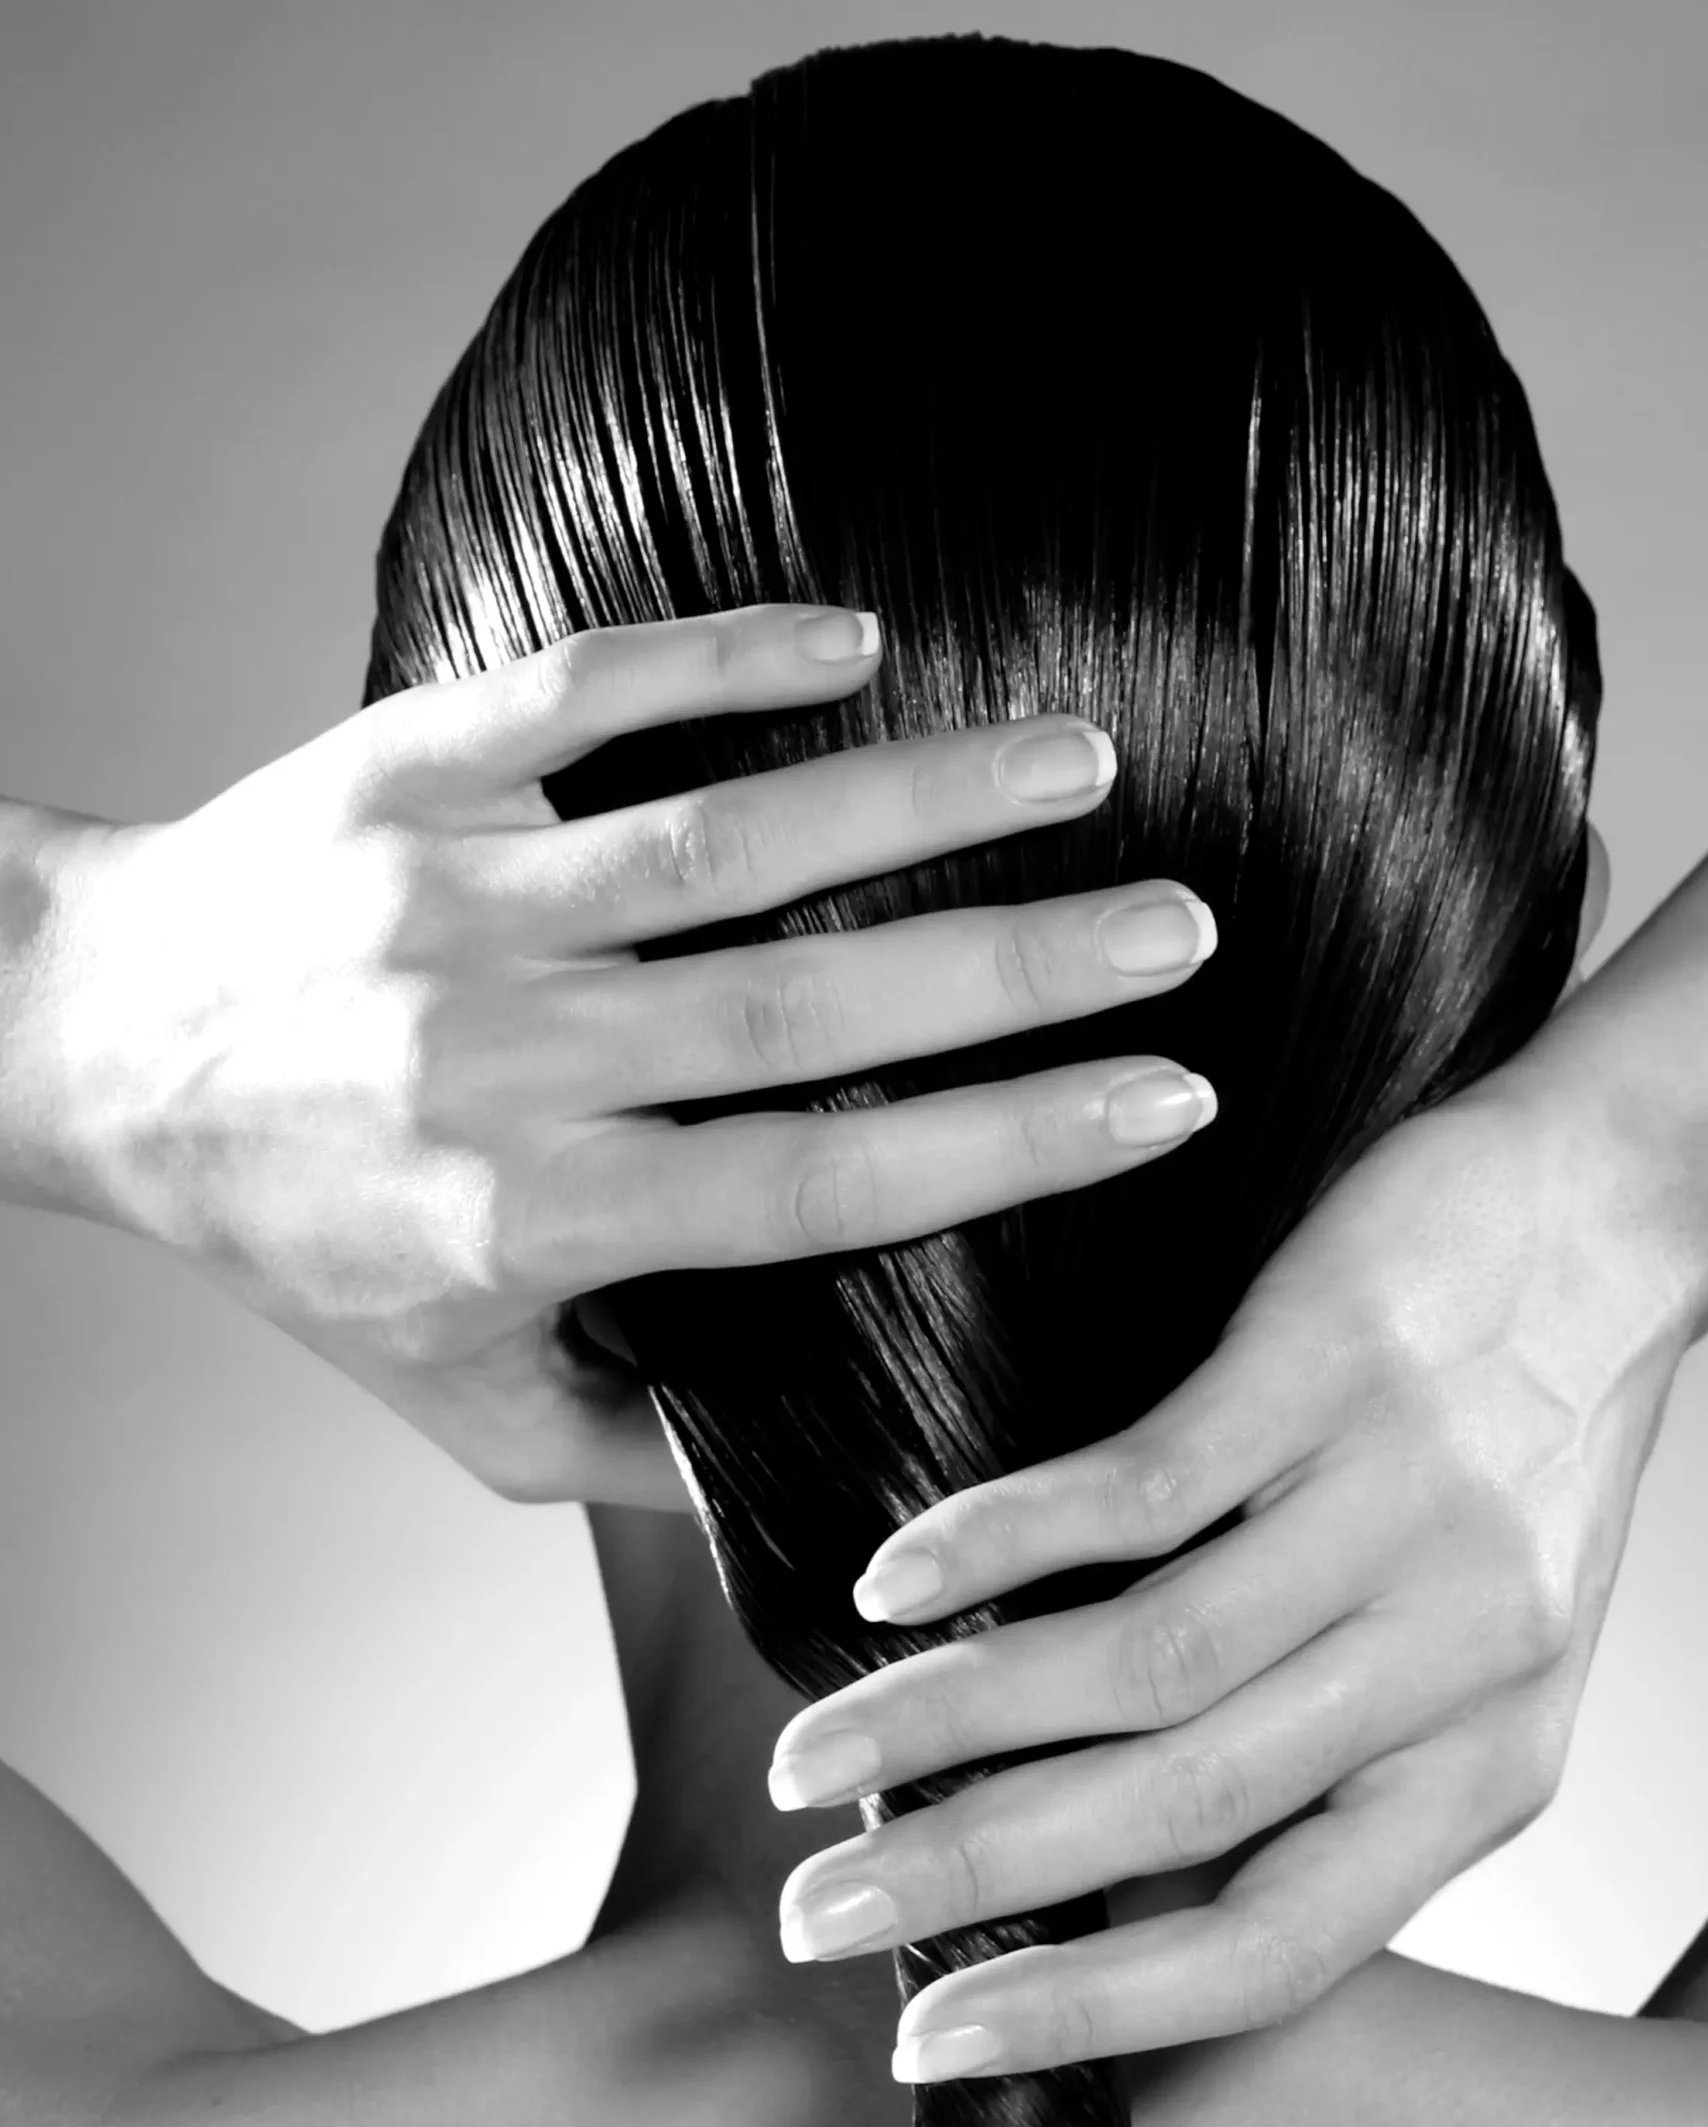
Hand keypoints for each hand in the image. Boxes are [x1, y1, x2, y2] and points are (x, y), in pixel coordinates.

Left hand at [46, 605, 1219, 1507]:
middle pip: (807, 1007)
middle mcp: (505, 1057)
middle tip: (1179, 929)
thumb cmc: (295, 1231)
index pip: (823, 1184)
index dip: (1013, 1142)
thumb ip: (640, 1448)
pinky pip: (579, 694)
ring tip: (1078, 763)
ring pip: (722, 837)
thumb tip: (820, 1485)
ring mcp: (451, 900)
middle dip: (1023, 966)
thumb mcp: (455, 1400)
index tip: (1164, 1101)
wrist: (87, 1048)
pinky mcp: (401, 773)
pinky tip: (861, 641)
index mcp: (541, 1214)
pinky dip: (723, 656)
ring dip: (919, 796)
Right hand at [766, 1054, 1702, 2077]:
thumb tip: (1092, 1878)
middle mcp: (1464, 1661)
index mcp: (1492, 1767)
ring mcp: (1409, 1506)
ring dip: (954, 1718)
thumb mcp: (1463, 1651)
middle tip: (811, 1915)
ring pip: (1152, 1660)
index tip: (922, 2048)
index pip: (1283, 1945)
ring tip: (813, 1755)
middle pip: (1184, 1813)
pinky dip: (1005, 1538)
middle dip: (974, 1880)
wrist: (1620, 1217)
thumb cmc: (1515, 1450)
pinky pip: (1151, 1486)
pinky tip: (898, 1571)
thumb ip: (1316, 1766)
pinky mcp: (1348, 1361)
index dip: (1092, 2013)